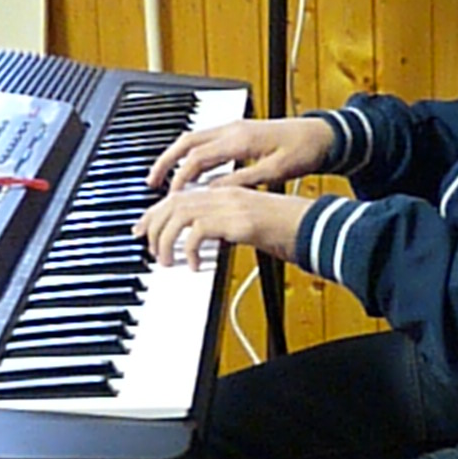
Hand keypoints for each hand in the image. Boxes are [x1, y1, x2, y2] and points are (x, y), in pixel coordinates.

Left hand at [134, 182, 313, 268]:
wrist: (313, 227)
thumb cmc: (288, 230)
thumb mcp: (249, 227)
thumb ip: (225, 230)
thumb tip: (202, 245)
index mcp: (227, 192)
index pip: (181, 195)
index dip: (156, 211)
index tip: (143, 228)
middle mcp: (225, 194)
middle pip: (174, 202)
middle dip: (153, 224)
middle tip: (147, 246)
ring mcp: (230, 205)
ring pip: (179, 214)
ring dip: (166, 239)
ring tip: (166, 261)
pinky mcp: (236, 221)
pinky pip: (198, 232)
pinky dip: (188, 250)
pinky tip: (193, 266)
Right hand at [146, 115, 332, 193]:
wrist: (322, 134)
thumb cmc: (303, 151)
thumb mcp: (275, 172)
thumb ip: (242, 181)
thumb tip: (213, 192)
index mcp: (240, 139)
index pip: (197, 158)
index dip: (181, 178)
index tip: (171, 197)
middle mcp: (232, 129)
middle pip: (186, 142)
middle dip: (165, 161)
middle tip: (151, 182)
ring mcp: (234, 127)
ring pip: (193, 139)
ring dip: (175, 157)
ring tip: (163, 178)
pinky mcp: (238, 131)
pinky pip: (205, 139)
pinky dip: (190, 154)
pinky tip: (189, 170)